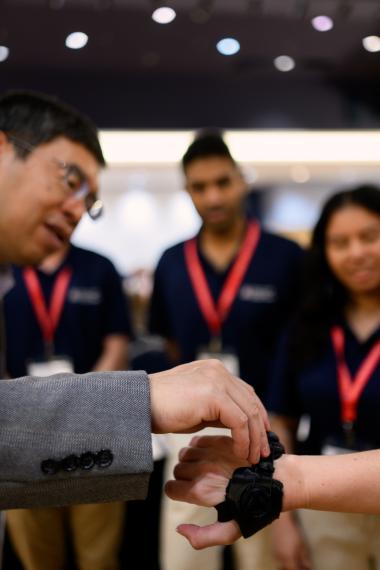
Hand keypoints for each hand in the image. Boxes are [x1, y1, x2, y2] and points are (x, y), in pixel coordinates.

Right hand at [149, 359, 269, 462]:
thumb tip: (238, 424)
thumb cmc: (163, 408)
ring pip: (249, 412)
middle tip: (262, 452)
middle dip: (260, 429)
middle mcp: (218, 370)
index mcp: (215, 370)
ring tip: (252, 457)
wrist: (140, 405)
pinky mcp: (214, 394)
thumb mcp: (197, 406)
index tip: (261, 437)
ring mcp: (217, 379)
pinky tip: (240, 452)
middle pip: (251, 401)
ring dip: (254, 438)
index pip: (246, 392)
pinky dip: (243, 439)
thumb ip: (218, 408)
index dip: (258, 415)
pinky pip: (239, 421)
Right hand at [166, 434, 246, 547]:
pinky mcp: (219, 441)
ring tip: (204, 469)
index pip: (170, 489)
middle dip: (183, 477)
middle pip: (176, 470)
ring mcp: (210, 453)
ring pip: (184, 454)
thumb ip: (202, 537)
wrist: (276, 480)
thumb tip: (180, 529)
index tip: (187, 495)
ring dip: (189, 461)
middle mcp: (202, 470)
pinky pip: (196, 441)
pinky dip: (198, 448)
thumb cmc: (254, 507)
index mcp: (201, 491)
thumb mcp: (230, 531)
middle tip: (199, 482)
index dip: (176, 493)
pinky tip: (209, 456)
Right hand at [271, 514, 310, 569]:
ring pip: (281, 563)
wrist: (281, 522)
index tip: (304, 568)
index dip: (299, 569)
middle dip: (292, 567)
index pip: (293, 569)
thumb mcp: (301, 545)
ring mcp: (275, 553)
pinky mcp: (272, 548)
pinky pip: (278, 557)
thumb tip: (307, 565)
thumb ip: (304, 557)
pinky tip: (288, 553)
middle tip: (300, 564)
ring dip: (287, 563)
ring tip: (294, 559)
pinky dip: (283, 558)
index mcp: (288, 558)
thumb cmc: (292, 532)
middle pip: (286, 567)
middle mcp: (280, 558)